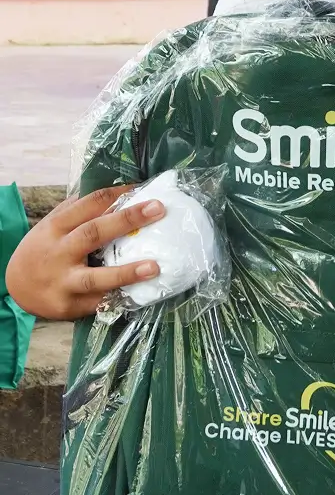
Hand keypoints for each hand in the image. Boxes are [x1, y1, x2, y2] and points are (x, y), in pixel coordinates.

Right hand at [6, 187, 163, 319]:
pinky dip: (119, 298)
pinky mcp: (69, 306)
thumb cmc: (44, 248)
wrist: (16, 286)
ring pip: (94, 277)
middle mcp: (60, 252)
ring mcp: (63, 281)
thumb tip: (122, 192)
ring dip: (125, 272)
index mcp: (57, 227)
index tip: (143, 188)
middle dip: (126, 220)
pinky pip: (98, 303)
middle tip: (158, 209)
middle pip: (93, 233)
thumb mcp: (54, 224)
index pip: (89, 204)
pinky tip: (141, 294)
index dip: (117, 194)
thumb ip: (81, 210)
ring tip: (154, 267)